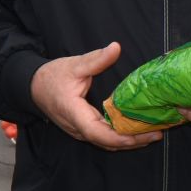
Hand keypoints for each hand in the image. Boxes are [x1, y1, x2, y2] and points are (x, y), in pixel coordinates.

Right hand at [28, 43, 162, 151]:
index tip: (141, 135)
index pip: (96, 132)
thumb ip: (96, 59)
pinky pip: (103, 138)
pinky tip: (135, 131)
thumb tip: (116, 48)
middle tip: (157, 133)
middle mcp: (76, 127)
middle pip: (106, 142)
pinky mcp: (83, 130)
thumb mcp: (74, 65)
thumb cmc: (51, 77)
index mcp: (73, 112)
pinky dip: (120, 137)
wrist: (33, 87)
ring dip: (128, 142)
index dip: (119, 137)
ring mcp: (79, 131)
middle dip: (132, 141)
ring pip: (105, 143)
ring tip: (151, 134)